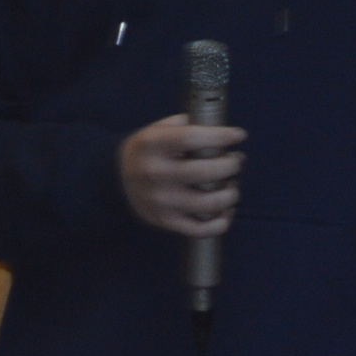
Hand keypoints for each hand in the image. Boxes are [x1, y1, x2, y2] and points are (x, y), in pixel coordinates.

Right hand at [120, 114, 245, 235]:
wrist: (115, 178)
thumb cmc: (149, 150)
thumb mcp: (159, 129)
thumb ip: (188, 125)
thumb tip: (222, 132)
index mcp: (153, 145)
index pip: (191, 138)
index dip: (221, 136)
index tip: (240, 135)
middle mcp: (155, 174)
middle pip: (206, 172)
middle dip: (232, 165)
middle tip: (236, 161)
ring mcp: (161, 201)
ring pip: (209, 203)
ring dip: (231, 194)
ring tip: (232, 185)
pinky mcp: (165, 221)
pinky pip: (201, 229)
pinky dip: (222, 222)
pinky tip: (227, 210)